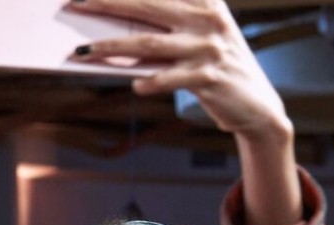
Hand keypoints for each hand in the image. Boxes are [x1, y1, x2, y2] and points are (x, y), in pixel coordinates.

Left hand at [68, 0, 288, 139]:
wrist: (256, 105)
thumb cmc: (215, 68)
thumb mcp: (198, 40)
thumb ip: (166, 29)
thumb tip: (116, 28)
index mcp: (206, 2)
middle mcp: (208, 19)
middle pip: (148, 6)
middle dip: (108, 3)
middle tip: (77, 3)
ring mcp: (208, 48)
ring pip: (148, 44)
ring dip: (111, 46)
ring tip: (82, 51)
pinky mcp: (209, 77)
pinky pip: (167, 78)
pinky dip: (148, 82)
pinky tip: (135, 86)